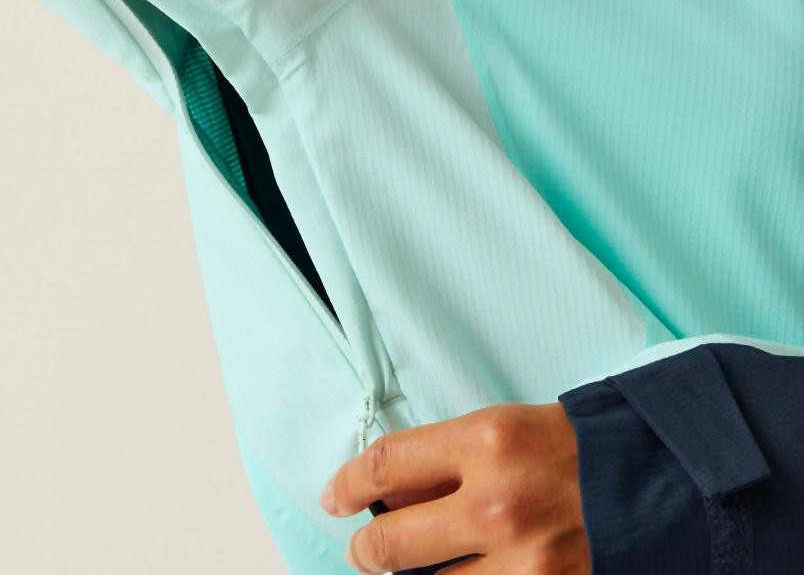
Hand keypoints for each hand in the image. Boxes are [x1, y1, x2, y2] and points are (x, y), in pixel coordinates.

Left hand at [319, 401, 589, 573]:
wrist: (651, 478)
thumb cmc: (567, 445)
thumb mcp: (499, 427)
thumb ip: (442, 459)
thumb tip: (386, 494)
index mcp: (485, 442)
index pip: (386, 465)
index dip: (348, 484)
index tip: (335, 496)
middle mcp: (498, 504)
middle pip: (392, 541)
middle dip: (365, 548)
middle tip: (362, 546)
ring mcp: (522, 561)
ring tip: (411, 565)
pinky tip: (456, 573)